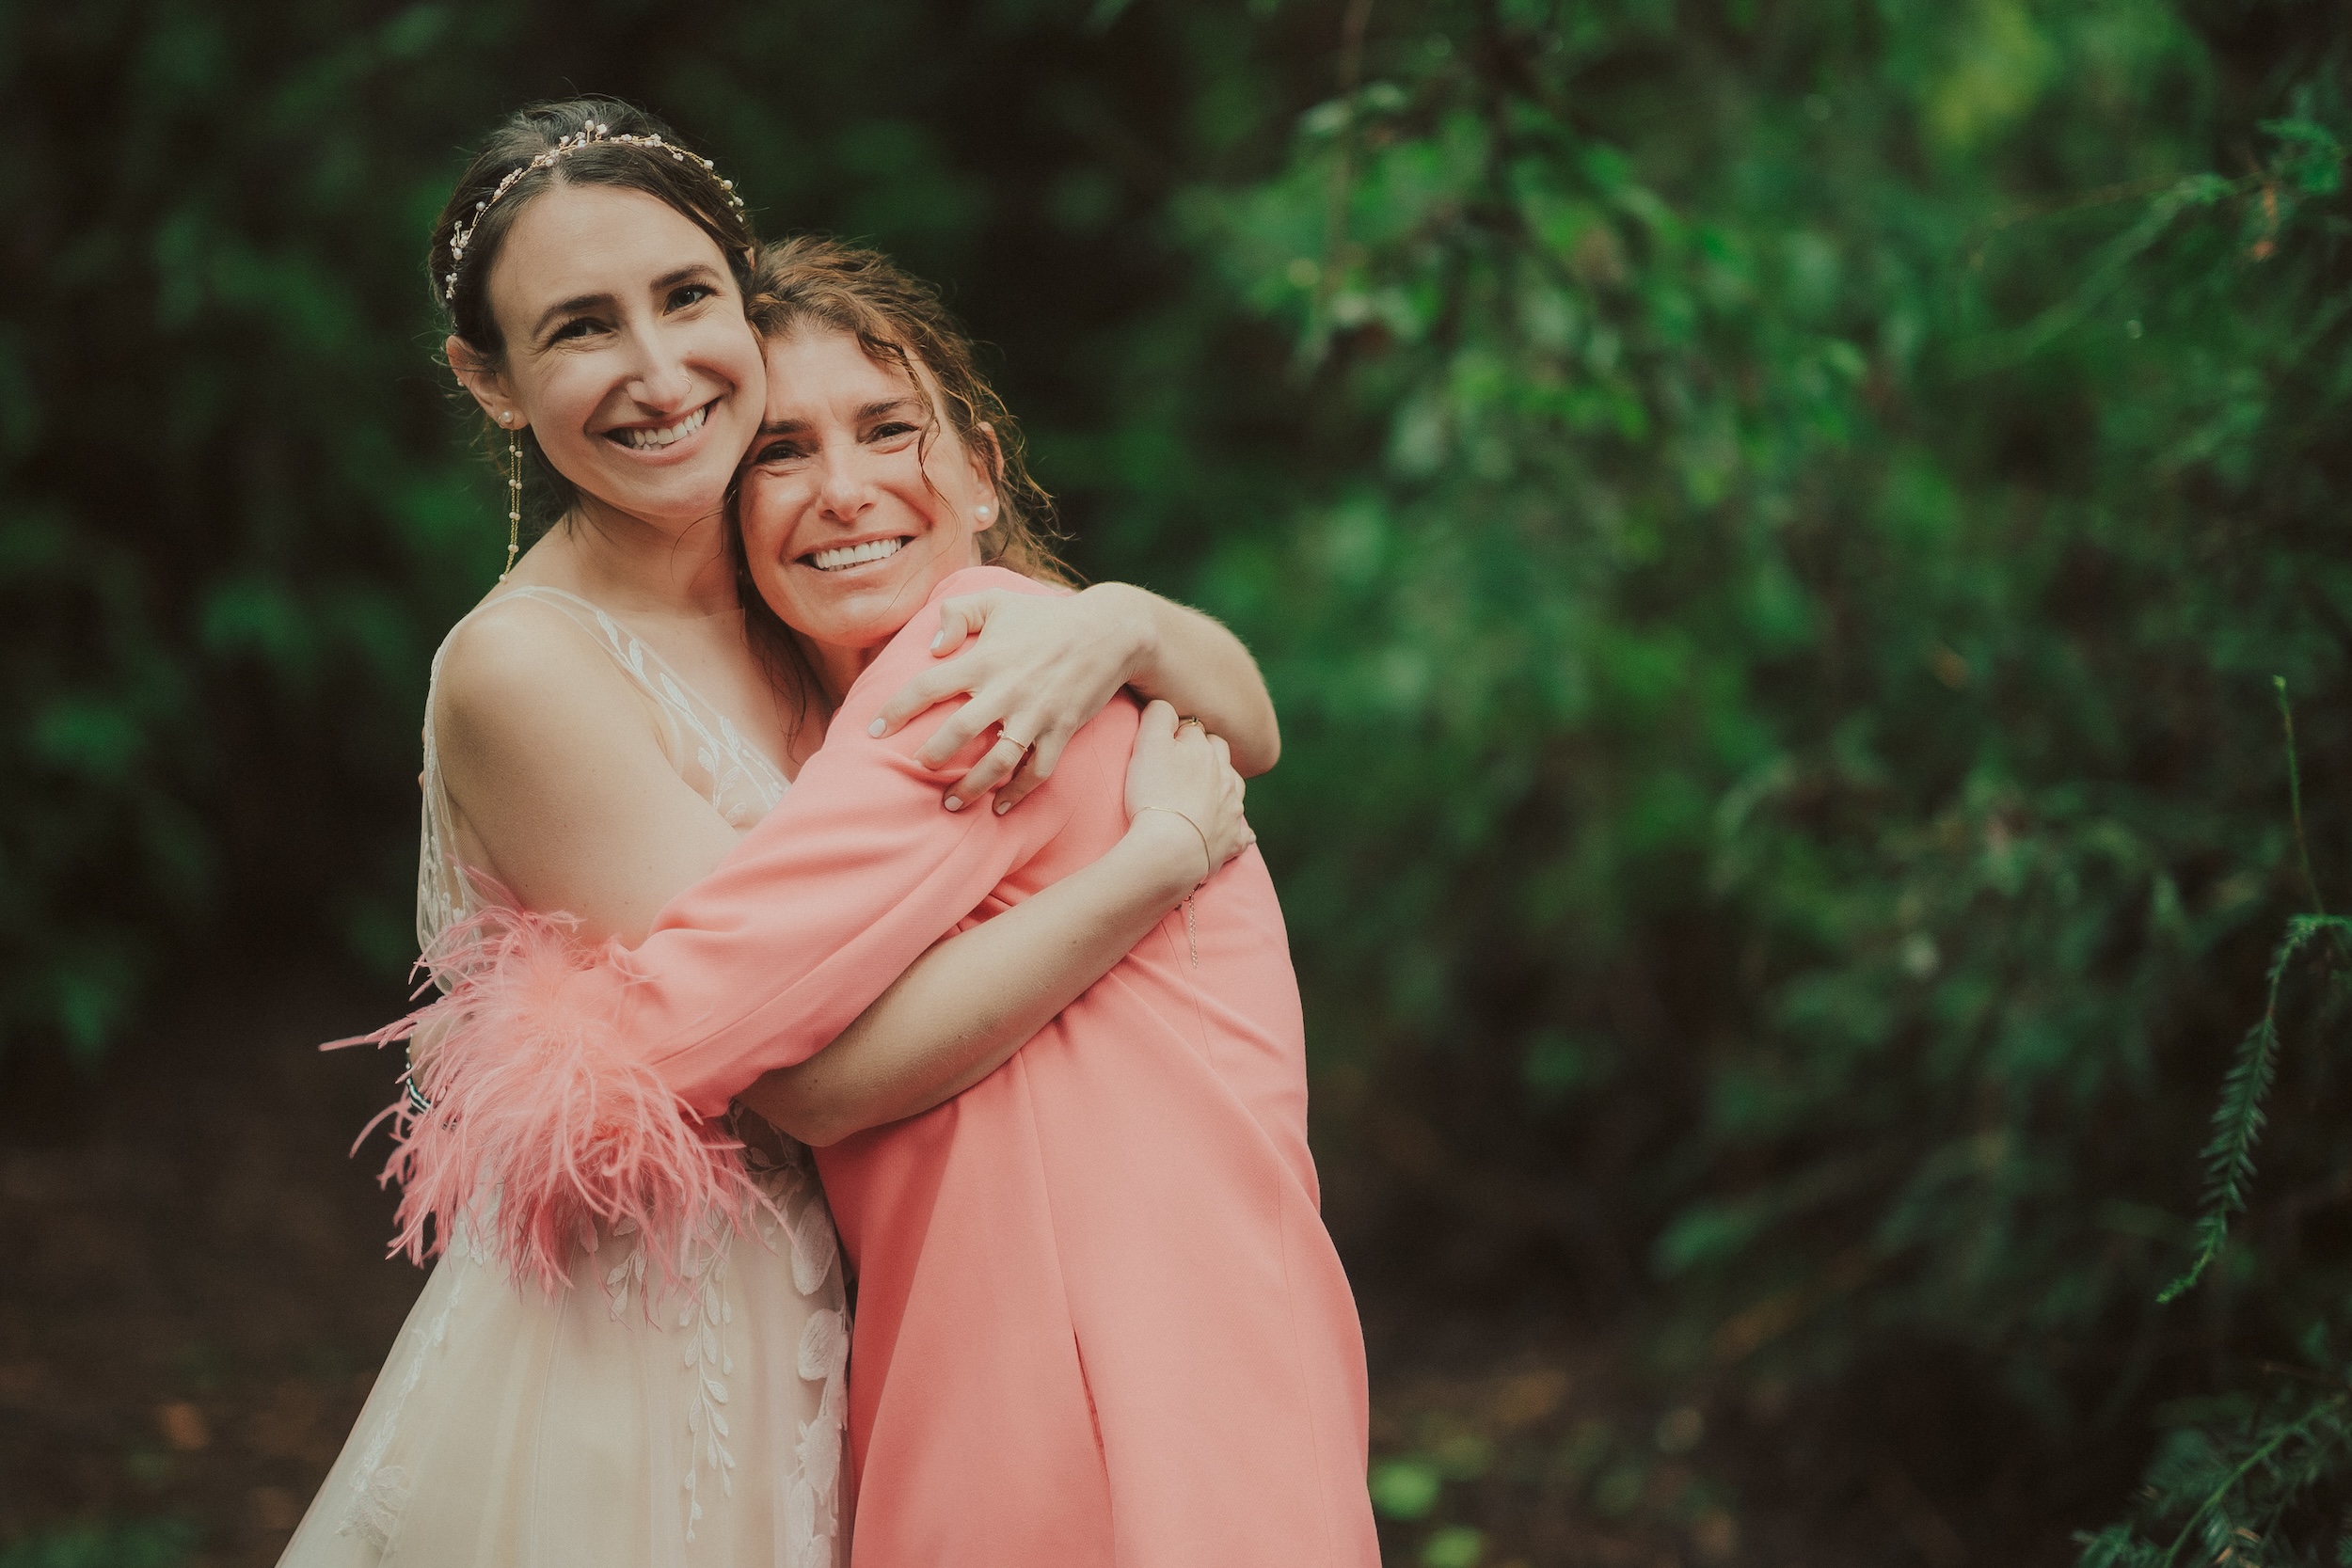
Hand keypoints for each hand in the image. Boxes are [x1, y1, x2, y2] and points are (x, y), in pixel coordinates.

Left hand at [869, 585, 1149, 812]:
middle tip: (918, 769)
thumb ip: (957, 613)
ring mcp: (1036, 714)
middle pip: (959, 731)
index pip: (928, 686)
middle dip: (933, 756)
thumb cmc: (1046, 616)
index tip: (873, 730)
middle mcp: (1007, 689)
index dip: (896, 710)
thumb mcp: (996, 598)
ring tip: (952, 802)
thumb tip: (932, 649)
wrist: (1110, 631)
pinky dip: (1018, 793)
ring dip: (972, 786)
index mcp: (984, 659)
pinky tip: (999, 806)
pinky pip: (1038, 772)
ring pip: (998, 761)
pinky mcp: (1062, 731)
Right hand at [1123, 699, 1252, 882]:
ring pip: (1235, 787)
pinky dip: (1239, 830)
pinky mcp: (1232, 840)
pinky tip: (1236, 833)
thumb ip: (1159, 715)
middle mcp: (1225, 776)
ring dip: (1224, 785)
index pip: (1194, 729)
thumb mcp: (1148, 744)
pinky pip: (1242, 833)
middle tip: (1186, 762)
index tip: (1164, 743)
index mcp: (1205, 751)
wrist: (1170, 848)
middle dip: (1208, 752)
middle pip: (1220, 753)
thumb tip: (1167, 706)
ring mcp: (1232, 808)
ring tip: (1207, 792)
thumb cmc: (1154, 794)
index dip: (1178, 733)